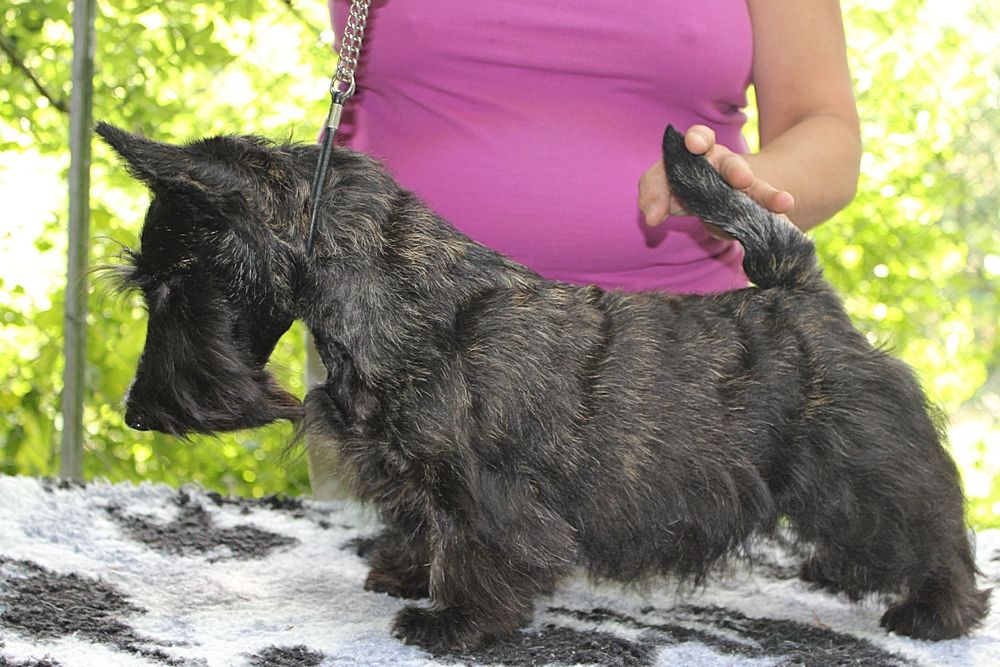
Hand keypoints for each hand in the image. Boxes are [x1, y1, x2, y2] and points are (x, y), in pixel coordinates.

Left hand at [638, 125, 794, 237]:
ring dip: (767, 194)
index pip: (697, 141)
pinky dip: (776, 211)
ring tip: (784, 202)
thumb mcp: (661, 190)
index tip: (695, 146)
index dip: (698, 139)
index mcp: (697, 155)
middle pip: (730, 163)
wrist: (712, 202)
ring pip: (756, 187)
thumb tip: (651, 218)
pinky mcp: (756, 205)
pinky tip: (789, 218)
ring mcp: (743, 186)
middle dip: (735, 169)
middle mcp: (723, 165)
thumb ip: (652, 198)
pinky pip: (767, 208)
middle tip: (742, 178)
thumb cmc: (682, 190)